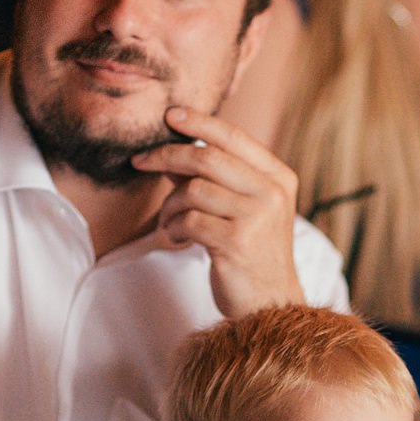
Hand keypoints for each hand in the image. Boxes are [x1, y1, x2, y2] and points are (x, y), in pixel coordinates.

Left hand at [131, 106, 301, 316]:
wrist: (271, 305)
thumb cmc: (253, 254)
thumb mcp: (243, 210)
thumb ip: (214, 180)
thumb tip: (173, 154)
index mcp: (278, 178)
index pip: (233, 137)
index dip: (199, 123)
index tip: (170, 115)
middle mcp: (271, 193)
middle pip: (207, 159)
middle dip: (167, 157)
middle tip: (142, 162)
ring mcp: (256, 217)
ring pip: (193, 191)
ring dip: (170, 205)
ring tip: (168, 222)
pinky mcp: (236, 242)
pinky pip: (189, 220)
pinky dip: (175, 227)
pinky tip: (177, 237)